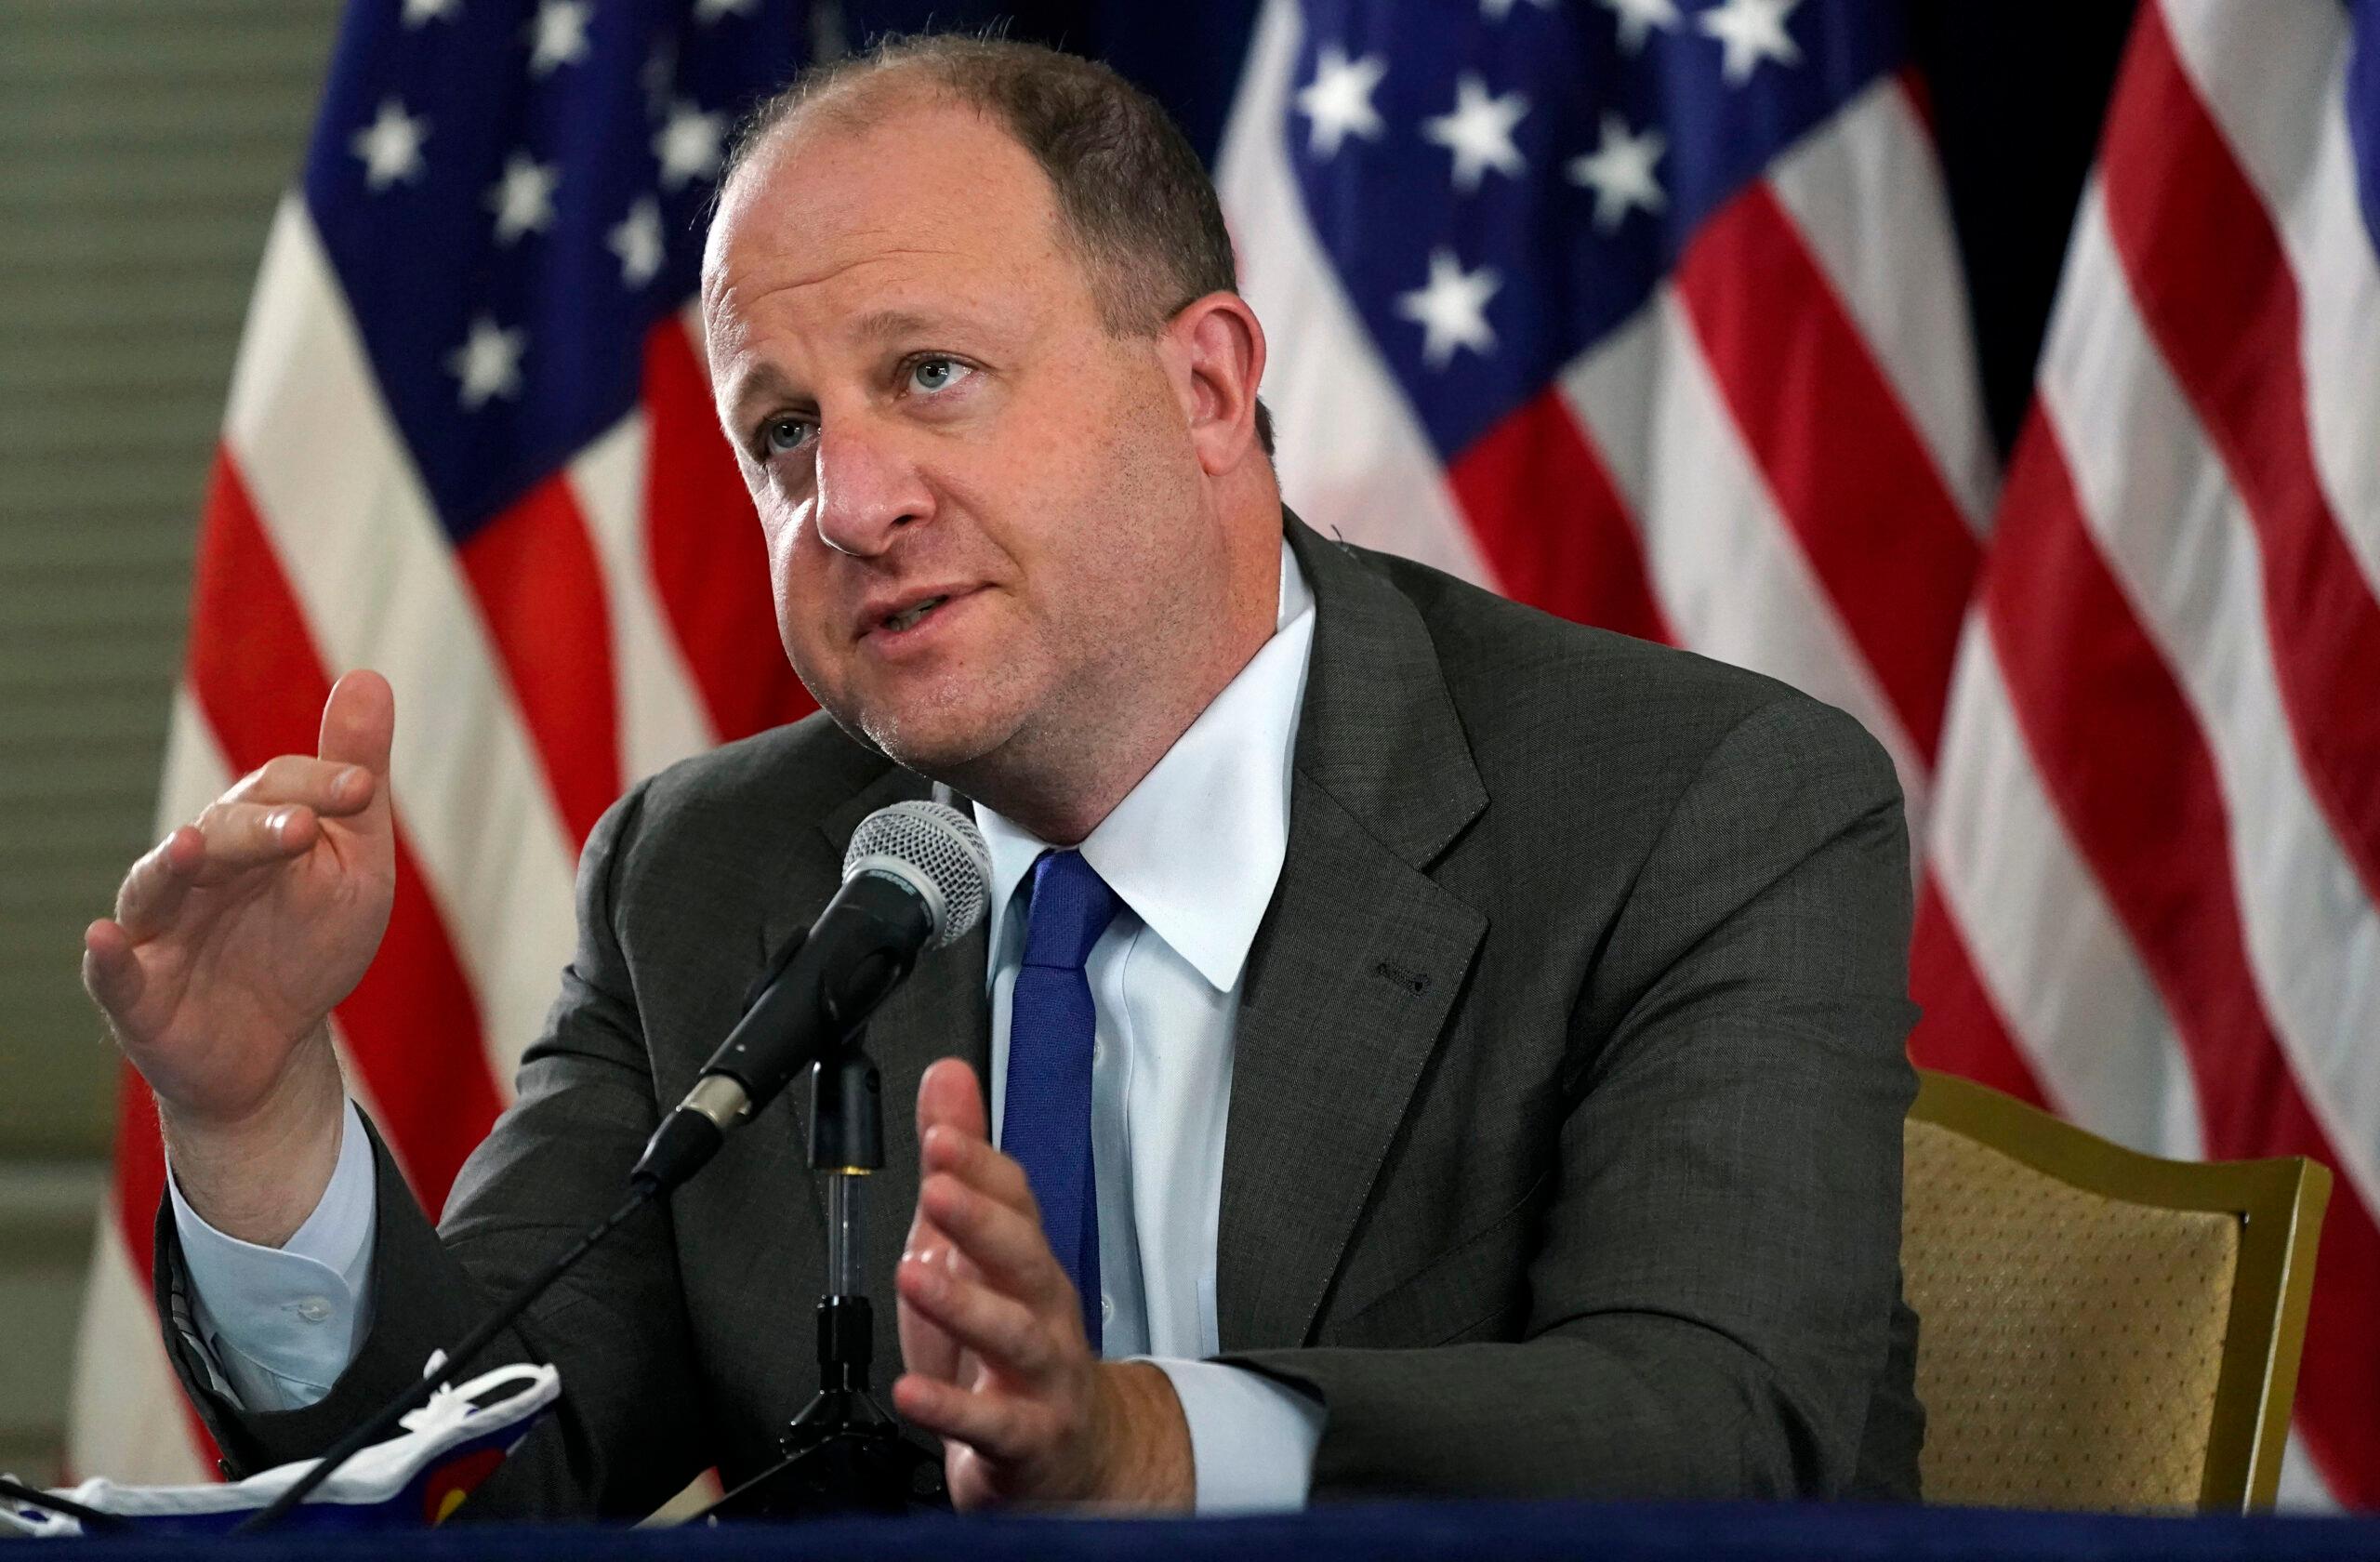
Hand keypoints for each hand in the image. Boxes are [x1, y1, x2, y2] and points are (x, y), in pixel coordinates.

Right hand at [81, 670, 398, 1241]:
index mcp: (250, 834)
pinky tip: (105, 937)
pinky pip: (113, 973)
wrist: (275, 1046)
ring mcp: (161, 929)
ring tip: (196, 845)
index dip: (320, 785)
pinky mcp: (137, 994)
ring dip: (177, 865)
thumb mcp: (352, 864)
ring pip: (160, 886)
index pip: (277, 792)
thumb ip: (354, 782)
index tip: (363, 786)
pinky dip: (107, 956)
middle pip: (221, 833)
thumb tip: (368, 676)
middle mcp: (195, 871)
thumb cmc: (309, 943)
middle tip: (305, 826)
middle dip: (261, 826)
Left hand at [893, 1059, 1193, 1510]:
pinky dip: (951, 1410)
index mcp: (1025, 1262)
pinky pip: (993, 1424)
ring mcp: (1041, 1375)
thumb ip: (961, 1167)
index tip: (942, 1134)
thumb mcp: (972, 1252)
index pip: (1015, 1200)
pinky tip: (912, 1392)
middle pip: (1025, 1255)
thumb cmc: (1011, 1352)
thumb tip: (946, 1078)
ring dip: (964, 1305)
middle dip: (983, 1217)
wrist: (1077, 1459)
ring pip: (1014, 1334)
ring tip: (915, 1276)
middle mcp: (1042, 1311)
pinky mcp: (1028, 1439)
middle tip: (938, 1183)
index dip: (980, 1165)